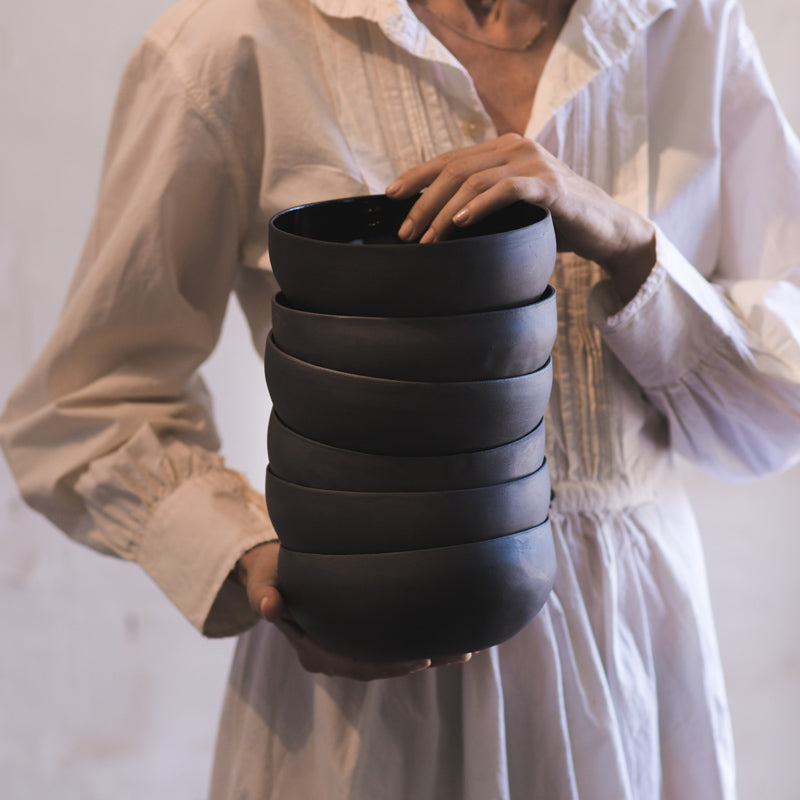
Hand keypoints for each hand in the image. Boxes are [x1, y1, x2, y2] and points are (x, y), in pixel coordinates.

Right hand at [236, 541, 473, 680]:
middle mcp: (333, 656)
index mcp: (313, 651)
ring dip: (426, 655)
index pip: (355, 666)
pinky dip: (415, 641)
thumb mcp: (264, 581)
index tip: (420, 660)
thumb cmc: (271, 574)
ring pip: (389, 658)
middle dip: (418, 662)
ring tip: (464, 649)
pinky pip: (389, 644)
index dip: (388, 665)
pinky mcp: (358, 634)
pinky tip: (446, 634)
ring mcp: (347, 648)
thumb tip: (266, 606)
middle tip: (456, 654)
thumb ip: (265, 593)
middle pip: (380, 667)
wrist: (274, 573)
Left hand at [386, 133, 655, 302]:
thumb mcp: (512, 210)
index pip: (450, 159)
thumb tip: (439, 225)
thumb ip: (482, 205)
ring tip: (427, 237)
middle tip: (405, 231)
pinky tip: (461, 221)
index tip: (390, 196)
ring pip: (475, 181)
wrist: (605, 230)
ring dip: (445, 211)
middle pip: (456, 169)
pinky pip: (507, 190)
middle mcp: (516, 148)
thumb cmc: (554, 222)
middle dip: (424, 201)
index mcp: (503, 149)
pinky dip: (481, 205)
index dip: (417, 176)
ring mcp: (534, 163)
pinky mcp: (550, 185)